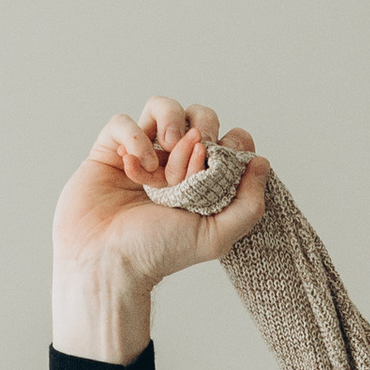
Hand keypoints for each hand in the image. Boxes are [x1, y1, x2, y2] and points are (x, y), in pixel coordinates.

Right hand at [51, 97, 269, 362]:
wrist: (108, 262)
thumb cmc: (157, 253)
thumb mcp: (216, 236)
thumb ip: (248, 205)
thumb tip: (261, 162)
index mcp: (201, 182)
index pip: (225, 140)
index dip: (228, 141)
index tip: (220, 160)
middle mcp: (173, 165)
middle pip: (198, 116)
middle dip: (203, 127)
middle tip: (194, 154)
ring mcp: (141, 155)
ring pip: (162, 107)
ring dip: (171, 119)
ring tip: (168, 147)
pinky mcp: (109, 151)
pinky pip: (123, 122)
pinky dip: (133, 136)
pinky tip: (135, 165)